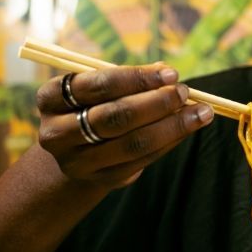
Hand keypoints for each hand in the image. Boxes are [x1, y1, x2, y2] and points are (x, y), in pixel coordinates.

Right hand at [36, 63, 213, 188]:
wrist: (77, 152)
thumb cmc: (93, 106)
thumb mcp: (100, 88)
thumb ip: (129, 79)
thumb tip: (165, 71)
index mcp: (50, 98)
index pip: (96, 85)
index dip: (136, 78)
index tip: (171, 73)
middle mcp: (56, 133)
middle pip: (114, 116)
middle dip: (156, 102)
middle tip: (185, 92)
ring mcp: (77, 161)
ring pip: (132, 143)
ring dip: (172, 126)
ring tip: (200, 112)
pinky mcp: (100, 179)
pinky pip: (142, 160)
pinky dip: (169, 142)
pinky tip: (188, 128)